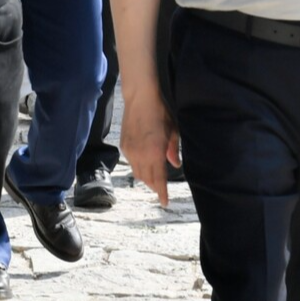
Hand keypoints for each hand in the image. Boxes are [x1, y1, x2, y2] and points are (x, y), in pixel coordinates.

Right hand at [120, 87, 181, 205]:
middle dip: (155, 186)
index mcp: (155, 152)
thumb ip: (173, 150)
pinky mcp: (124, 146)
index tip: (165, 202)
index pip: (159, 179)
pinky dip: (139, 167)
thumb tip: (175, 164)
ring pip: (138, 173)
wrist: (140, 98)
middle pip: (147, 179)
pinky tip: (144, 162)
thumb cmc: (160, 112)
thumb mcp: (173, 131)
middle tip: (161, 188)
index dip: (162, 193)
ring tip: (153, 178)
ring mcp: (130, 151)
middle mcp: (141, 155)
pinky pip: (132, 163)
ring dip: (146, 178)